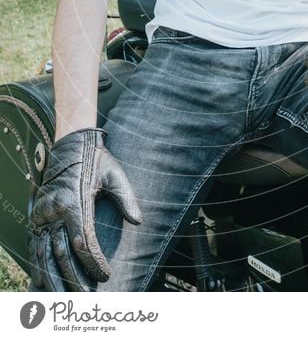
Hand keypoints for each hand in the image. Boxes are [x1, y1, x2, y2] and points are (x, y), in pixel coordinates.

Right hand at [29, 128, 141, 290]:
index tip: (105, 276)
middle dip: (74, 279)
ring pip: (44, 254)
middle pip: (62, 254)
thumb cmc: (97, 159)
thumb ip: (127, 198)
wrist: (72, 142)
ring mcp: (43, 213)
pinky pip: (34, 245)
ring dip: (52, 279)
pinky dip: (37, 265)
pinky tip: (41, 281)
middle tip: (86, 297)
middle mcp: (55, 210)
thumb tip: (139, 222)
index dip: (93, 263)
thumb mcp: (115, 174)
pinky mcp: (37, 214)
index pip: (84, 242)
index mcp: (75, 201)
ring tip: (63, 299)